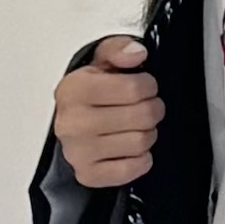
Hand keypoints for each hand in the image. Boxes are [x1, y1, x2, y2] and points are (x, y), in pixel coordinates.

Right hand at [52, 34, 160, 188]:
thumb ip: (119, 49)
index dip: (148, 86)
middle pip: (142, 116)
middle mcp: (72, 122)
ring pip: (141, 142)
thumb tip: (136, 53)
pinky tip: (129, 147)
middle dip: (152, 109)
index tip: (143, 86)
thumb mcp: (101, 61)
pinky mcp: (88, 175)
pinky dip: (140, 158)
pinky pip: (133, 169)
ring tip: (135, 126)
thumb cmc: (89, 95)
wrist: (73, 122)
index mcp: (74, 90)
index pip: (134, 88)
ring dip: (147, 133)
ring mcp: (78, 152)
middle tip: (144, 107)